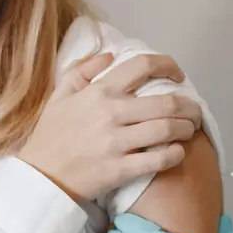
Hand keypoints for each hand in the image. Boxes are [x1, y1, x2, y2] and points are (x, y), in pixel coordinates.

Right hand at [18, 52, 203, 201]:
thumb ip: (82, 71)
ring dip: (187, 129)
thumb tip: (110, 55)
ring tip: (189, 130)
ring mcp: (117, 143)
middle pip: (166, 102)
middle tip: (193, 111)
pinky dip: (175, 154)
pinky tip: (177, 152)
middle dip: (189, 106)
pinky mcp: (120, 169)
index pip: (143, 66)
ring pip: (168, 130)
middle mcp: (111, 113)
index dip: (168, 66)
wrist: (39, 177)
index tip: (178, 75)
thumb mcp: (59, 95)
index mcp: (99, 92)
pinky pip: (159, 160)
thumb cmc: (50, 136)